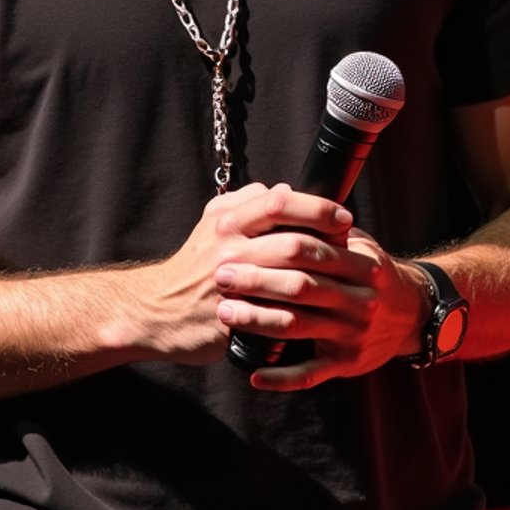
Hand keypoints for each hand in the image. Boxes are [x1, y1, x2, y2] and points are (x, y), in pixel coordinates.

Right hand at [124, 182, 352, 366]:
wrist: (155, 311)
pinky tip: (324, 311)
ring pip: (292, 278)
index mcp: (227, 221)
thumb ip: (245, 203)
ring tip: (345, 280)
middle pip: (293, 240)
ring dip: (324, 279)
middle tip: (354, 251)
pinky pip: (279, 315)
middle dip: (330, 245)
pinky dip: (305, 312)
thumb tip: (282, 192)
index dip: (318, 208)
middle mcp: (229, 248)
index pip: (281, 202)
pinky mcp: (235, 317)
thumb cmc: (193, 266)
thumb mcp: (212, 223)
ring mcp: (233, 284)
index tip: (343, 217)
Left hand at [213, 227, 426, 389]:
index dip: (271, 246)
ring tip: (226, 313)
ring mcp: (354, 334)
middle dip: (257, 281)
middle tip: (221, 277)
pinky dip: (281, 377)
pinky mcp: (348, 363)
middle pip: (301, 287)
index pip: (313, 250)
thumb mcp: (360, 243)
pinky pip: (310, 375)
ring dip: (258, 320)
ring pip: (299, 326)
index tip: (236, 245)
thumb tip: (277, 194)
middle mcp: (360, 300)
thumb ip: (323, 227)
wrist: (413, 314)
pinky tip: (255, 375)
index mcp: (362, 265)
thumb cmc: (372, 273)